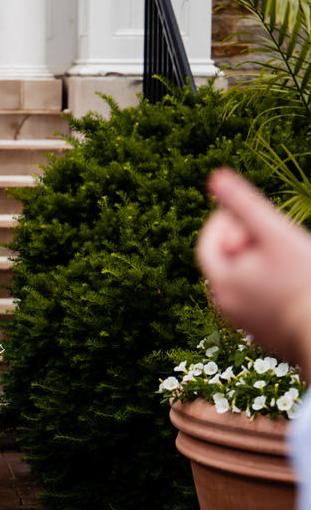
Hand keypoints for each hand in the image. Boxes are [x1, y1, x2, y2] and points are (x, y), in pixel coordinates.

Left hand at [197, 168, 310, 367]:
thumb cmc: (307, 283)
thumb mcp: (275, 235)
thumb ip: (245, 205)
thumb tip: (216, 176)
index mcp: (220, 282)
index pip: (209, 241)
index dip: (227, 220)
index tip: (249, 210)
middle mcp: (225, 305)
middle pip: (226, 260)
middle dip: (246, 241)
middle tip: (272, 229)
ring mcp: (244, 322)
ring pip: (244, 280)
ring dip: (260, 262)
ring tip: (288, 254)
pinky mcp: (265, 333)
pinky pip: (260, 299)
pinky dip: (271, 284)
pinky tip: (295, 279)